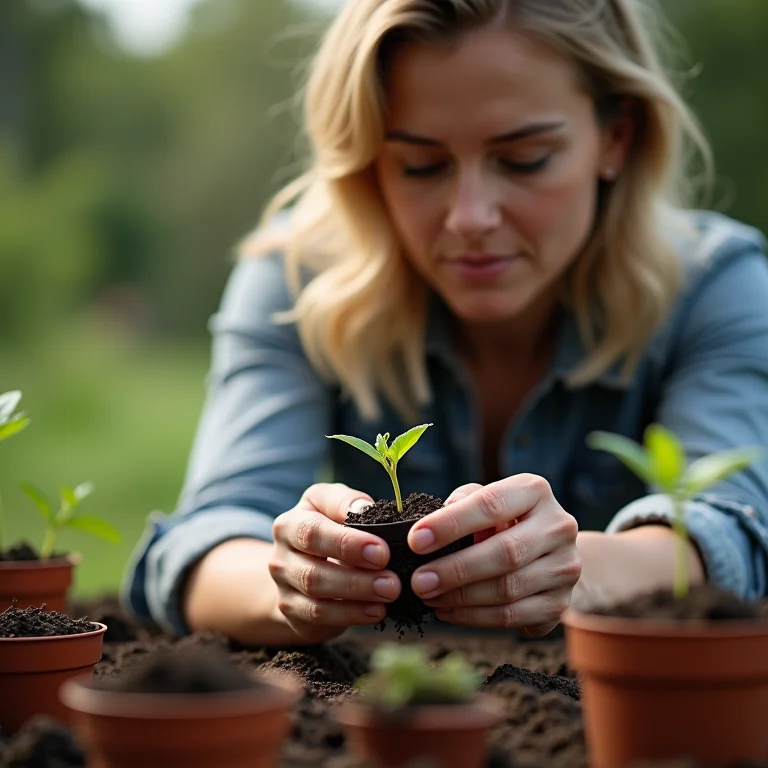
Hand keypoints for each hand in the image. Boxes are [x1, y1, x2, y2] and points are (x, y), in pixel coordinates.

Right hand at [270, 483, 401, 642]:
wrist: (302, 564)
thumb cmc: (327, 527)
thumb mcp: (332, 505)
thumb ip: (346, 502)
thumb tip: (365, 508)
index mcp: (290, 524)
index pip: (313, 533)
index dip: (347, 543)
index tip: (382, 552)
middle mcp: (280, 557)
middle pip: (313, 572)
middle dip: (356, 578)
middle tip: (391, 581)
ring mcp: (284, 588)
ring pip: (317, 600)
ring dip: (357, 598)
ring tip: (388, 594)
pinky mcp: (292, 612)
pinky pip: (320, 617)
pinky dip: (351, 615)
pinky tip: (376, 610)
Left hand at [407, 475, 580, 636]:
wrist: (551, 552)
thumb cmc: (505, 520)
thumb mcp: (488, 499)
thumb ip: (463, 503)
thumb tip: (429, 526)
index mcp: (534, 491)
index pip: (491, 504)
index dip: (451, 523)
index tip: (416, 541)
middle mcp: (558, 526)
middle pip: (505, 553)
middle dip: (454, 570)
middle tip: (418, 582)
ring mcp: (564, 567)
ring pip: (507, 589)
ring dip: (461, 597)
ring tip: (429, 597)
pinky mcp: (559, 603)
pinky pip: (512, 616)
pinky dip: (474, 617)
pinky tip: (448, 611)